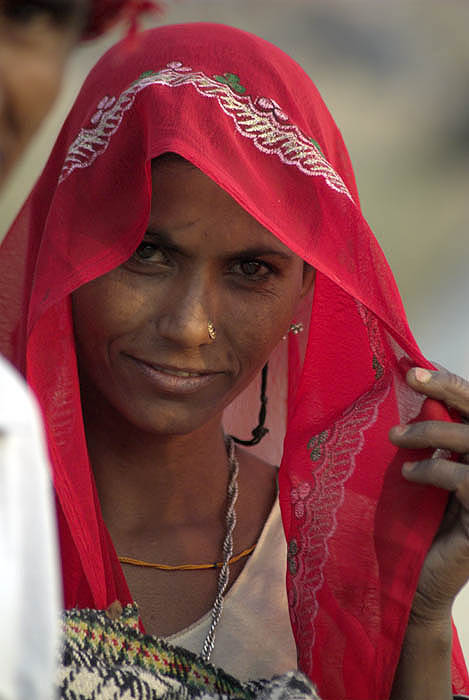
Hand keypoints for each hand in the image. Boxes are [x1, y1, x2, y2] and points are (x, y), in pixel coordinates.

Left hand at [389, 367, 468, 621]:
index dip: (451, 384)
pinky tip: (410, 475)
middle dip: (449, 388)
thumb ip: (428, 443)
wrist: (417, 582)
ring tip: (396, 437)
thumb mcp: (423, 476)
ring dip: (432, 430)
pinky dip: (434, 469)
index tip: (416, 367)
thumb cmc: (417, 525)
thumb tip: (406, 396)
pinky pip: (464, 480)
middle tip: (413, 377)